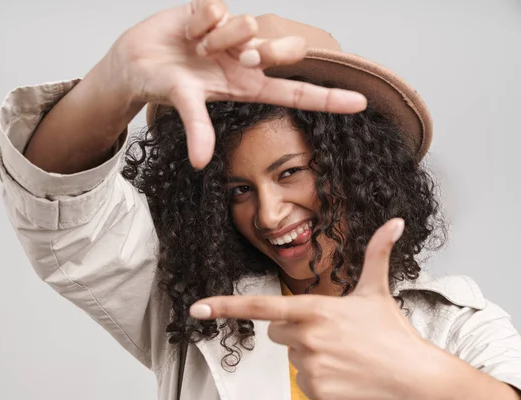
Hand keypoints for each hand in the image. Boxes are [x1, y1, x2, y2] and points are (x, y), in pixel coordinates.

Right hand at [112, 0, 366, 167]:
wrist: (135, 61)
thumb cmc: (164, 85)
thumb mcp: (183, 104)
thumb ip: (197, 128)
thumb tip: (200, 162)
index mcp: (247, 85)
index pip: (296, 93)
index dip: (329, 98)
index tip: (362, 102)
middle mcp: (245, 59)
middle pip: (284, 50)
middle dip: (268, 50)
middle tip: (240, 58)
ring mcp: (233, 34)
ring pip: (247, 25)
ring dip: (219, 37)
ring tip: (197, 46)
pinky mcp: (216, 11)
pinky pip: (219, 7)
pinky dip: (200, 19)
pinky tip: (189, 29)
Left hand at [190, 219, 439, 399]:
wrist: (418, 382)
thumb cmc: (396, 336)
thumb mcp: (378, 292)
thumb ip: (377, 254)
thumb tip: (394, 222)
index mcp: (314, 310)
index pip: (260, 306)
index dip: (225, 306)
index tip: (198, 308)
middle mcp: (305, 338)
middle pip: (278, 332)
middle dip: (297, 331)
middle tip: (332, 334)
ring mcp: (308, 367)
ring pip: (292, 357)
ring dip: (310, 355)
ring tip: (344, 355)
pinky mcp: (315, 392)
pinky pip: (303, 383)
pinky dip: (319, 379)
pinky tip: (344, 374)